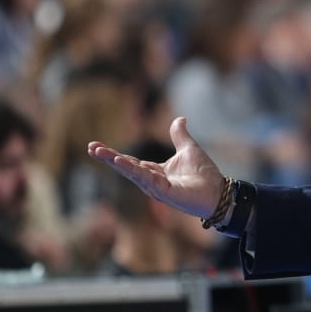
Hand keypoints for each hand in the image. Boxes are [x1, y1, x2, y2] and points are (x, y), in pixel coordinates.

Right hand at [87, 117, 225, 219]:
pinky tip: (120, 162)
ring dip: (116, 163)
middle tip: (91, 148)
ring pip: (132, 173)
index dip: (115, 155)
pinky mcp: (165, 193)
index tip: (96, 146)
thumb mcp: (189, 149)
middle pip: (126, 168)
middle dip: (109, 158)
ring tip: (100, 152)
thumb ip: (180, 135)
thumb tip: (180, 118)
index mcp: (156, 171)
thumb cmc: (205, 175)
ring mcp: (157, 188)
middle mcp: (153, 181)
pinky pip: (146, 180)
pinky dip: (133, 170)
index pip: (131, 162)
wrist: (219, 191)